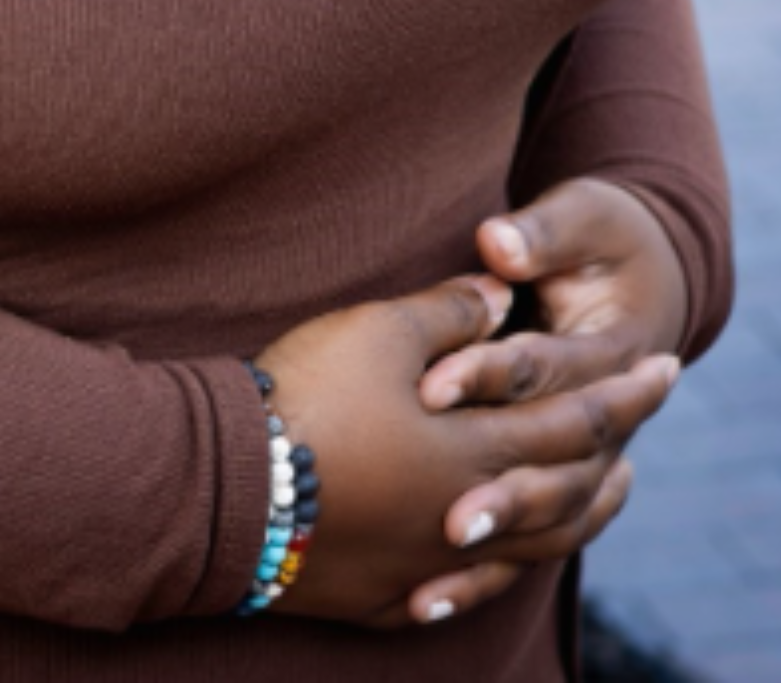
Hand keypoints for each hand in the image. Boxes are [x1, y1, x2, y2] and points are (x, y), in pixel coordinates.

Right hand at [252, 271, 672, 628]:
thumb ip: (449, 315)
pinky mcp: (383, 593)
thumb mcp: (380, 331)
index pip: (576, 421)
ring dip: (567, 519)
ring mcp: (428, 565)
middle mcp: (467, 518)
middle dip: (609, 455)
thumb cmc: (309, 398)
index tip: (664, 368)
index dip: (624, 392)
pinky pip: (457, 590)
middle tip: (640, 434)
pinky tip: (483, 561)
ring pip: (524, 550)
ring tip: (590, 497)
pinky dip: (488, 573)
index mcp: (477, 452)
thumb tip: (499, 298)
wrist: (228, 487)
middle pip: (564, 492)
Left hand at [404, 179, 690, 623]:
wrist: (645, 277)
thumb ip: (537, 234)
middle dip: (496, 483)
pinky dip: (490, 567)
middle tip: (442, 511)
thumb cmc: (605, 236)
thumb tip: (497, 243)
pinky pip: (535, 538)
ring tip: (444, 548)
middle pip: (551, 457)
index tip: (428, 388)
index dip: (487, 375)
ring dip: (501, 534)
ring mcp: (590, 452)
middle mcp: (607, 411)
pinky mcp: (561, 475)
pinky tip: (430, 596)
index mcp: (612, 346)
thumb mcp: (580, 218)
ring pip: (553, 509)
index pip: (543, 368)